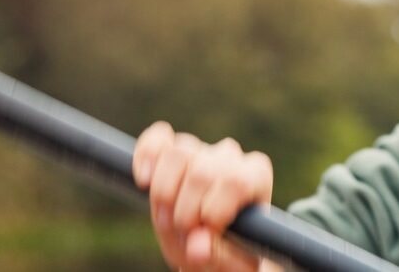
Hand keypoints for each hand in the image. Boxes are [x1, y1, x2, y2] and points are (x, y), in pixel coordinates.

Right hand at [133, 121, 276, 270]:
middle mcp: (231, 156)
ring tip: (167, 220)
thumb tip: (198, 248)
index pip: (234, 182)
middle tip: (183, 234)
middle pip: (201, 172)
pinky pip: (157, 139)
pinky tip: (143, 181)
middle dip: (184, 212)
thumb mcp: (228, 262)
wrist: (211, 247)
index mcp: (255, 176)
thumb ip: (216, 255)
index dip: (212, 213)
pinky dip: (146, 156)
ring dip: (163, 194)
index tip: (206, 235)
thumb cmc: (227, 252)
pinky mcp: (172, 147)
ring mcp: (201, 148)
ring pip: (177, 155)